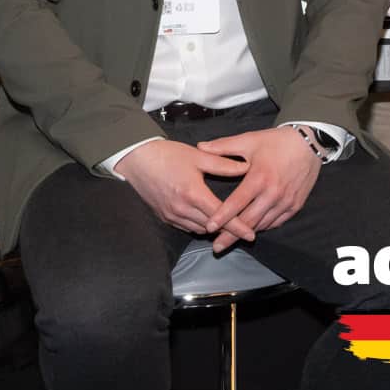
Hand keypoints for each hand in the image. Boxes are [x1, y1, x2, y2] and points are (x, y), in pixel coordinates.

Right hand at [116, 138, 250, 232]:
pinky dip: (199, 226)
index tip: (251, 235)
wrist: (138, 159)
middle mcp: (182, 209)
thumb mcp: (198, 156)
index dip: (238, 227)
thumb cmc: (168, 155)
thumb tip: (247, 167)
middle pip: (211, 227)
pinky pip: (187, 227)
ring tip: (228, 225)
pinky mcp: (164, 217)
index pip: (221, 216)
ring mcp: (172, 215)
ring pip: (199, 229)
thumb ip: (223, 164)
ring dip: (214, 229)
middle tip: (245, 229)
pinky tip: (207, 220)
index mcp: (193, 193)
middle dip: (228, 230)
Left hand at [197, 127, 322, 251]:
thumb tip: (199, 147)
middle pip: (248, 221)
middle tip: (216, 247)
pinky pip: (276, 222)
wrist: (309, 142)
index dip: (222, 217)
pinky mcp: (295, 205)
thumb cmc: (276, 141)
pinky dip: (263, 227)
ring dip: (246, 233)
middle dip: (231, 235)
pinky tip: (253, 229)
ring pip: (262, 224)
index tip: (209, 228)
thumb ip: (223, 146)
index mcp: (259, 178)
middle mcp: (273, 193)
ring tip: (231, 240)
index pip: (237, 203)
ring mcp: (286, 201)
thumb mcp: (249, 140)